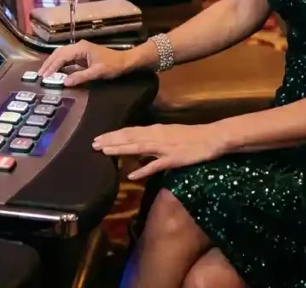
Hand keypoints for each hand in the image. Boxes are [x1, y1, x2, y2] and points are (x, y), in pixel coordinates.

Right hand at [39, 40, 131, 85]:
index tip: (44, 76)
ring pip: (62, 54)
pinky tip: (55, 71)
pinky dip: (60, 63)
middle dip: (49, 63)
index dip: (52, 66)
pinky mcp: (82, 54)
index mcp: (81, 48)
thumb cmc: (112, 65)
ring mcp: (80, 49)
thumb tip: (64, 83)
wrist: (125, 61)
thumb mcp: (97, 72)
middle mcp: (79, 46)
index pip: (62, 56)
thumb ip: (80, 77)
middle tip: (40, 74)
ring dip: (53, 63)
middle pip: (59, 53)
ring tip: (44, 73)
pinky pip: (67, 58)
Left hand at [93, 124, 225, 179]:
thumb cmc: (193, 137)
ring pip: (138, 147)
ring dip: (121, 149)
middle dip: (111, 141)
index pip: (131, 131)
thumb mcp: (170, 136)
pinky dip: (143, 170)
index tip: (98, 137)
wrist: (212, 138)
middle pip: (130, 137)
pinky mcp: (173, 159)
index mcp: (156, 130)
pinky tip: (131, 176)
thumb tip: (139, 149)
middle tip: (93, 143)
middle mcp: (157, 136)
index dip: (114, 135)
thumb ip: (154, 142)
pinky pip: (155, 165)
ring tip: (104, 152)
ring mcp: (164, 147)